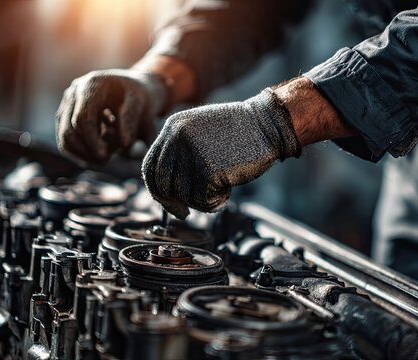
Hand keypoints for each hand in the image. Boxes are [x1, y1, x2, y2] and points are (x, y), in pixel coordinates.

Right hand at [56, 69, 166, 162]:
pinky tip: (99, 149)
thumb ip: (131, 122)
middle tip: (106, 160)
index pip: (82, 119)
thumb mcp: (141, 105)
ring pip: (64, 140)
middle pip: (68, 132)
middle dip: (87, 152)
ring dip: (84, 154)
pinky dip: (81, 151)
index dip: (92, 141)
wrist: (131, 90)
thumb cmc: (138, 98)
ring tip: (106, 152)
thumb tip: (125, 144)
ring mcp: (66, 105)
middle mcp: (74, 93)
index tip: (104, 157)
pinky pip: (66, 142)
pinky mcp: (65, 117)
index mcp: (91, 86)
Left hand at [142, 89, 300, 218]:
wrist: (267, 124)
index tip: (169, 201)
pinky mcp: (208, 169)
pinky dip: (214, 202)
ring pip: (183, 195)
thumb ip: (180, 151)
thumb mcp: (199, 131)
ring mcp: (191, 153)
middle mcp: (177, 138)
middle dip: (172, 203)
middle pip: (162, 184)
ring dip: (200, 201)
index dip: (157, 189)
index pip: (150, 166)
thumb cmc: (239, 131)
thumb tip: (166, 188)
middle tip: (185, 212)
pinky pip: (201, 200)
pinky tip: (228, 189)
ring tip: (220, 188)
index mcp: (172, 127)